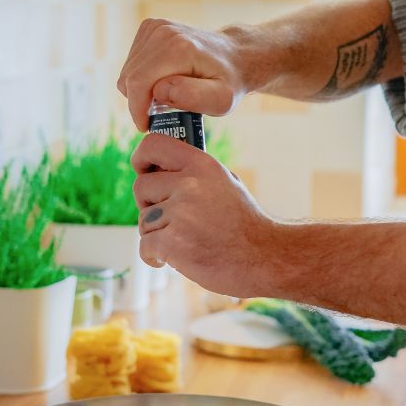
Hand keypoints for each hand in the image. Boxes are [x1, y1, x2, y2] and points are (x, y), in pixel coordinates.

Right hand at [116, 19, 274, 130]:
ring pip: (128, 72)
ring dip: (142, 90)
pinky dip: (143, 78)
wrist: (235, 56)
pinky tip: (165, 81)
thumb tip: (160, 90)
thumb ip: (193, 97)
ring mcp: (154, 26)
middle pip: (129, 78)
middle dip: (141, 102)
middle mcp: (162, 32)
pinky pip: (132, 63)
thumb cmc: (229, 82)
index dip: (137, 110)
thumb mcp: (222, 99)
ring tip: (169, 96)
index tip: (147, 126)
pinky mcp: (150, 28)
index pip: (138, 83)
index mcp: (178, 48)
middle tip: (165, 112)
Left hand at [131, 133, 278, 296]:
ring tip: (185, 242)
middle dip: (150, 206)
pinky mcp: (172, 242)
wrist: (264, 258)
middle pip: (141, 187)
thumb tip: (163, 170)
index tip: (143, 171)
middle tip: (170, 220)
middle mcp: (190, 185)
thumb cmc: (246, 225)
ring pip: (143, 221)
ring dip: (157, 235)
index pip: (153, 145)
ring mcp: (180, 214)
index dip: (141, 158)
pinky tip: (174, 260)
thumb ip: (197, 175)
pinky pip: (145, 246)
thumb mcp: (227, 185)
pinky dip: (155, 257)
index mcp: (203, 166)